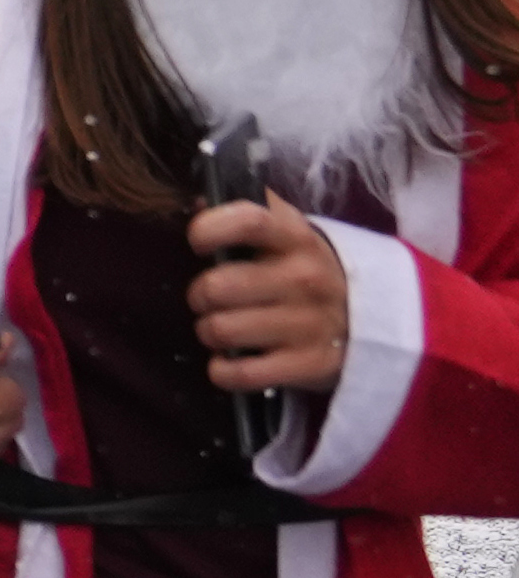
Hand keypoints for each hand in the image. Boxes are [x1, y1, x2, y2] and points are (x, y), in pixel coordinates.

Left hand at [189, 195, 348, 393]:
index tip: (199, 243)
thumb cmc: (311, 274)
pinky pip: (240, 373)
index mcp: (297, 238)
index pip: (249, 220)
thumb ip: (248, 220)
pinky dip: (222, 371)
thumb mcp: (290, 238)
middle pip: (217, 286)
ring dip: (210, 332)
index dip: (210, 229)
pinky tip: (228, 361)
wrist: (380, 321)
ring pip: (220, 330)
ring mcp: (308, 324)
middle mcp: (303, 278)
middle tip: (210, 300)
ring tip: (225, 328)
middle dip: (200, 296)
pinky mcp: (309, 365)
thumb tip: (196, 204)